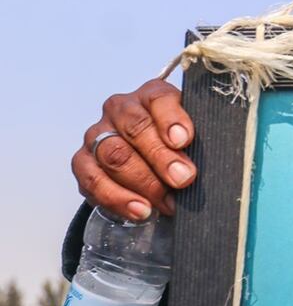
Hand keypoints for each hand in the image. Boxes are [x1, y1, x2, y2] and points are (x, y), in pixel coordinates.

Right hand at [71, 79, 195, 219]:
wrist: (146, 159)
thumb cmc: (175, 144)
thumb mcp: (192, 135)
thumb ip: (196, 142)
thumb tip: (193, 166)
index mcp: (151, 95)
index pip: (159, 99)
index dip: (172, 119)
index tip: (185, 140)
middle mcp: (120, 109)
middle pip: (135, 129)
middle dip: (161, 158)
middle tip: (183, 179)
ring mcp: (97, 134)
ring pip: (114, 156)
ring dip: (143, 183)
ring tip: (165, 202)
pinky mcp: (82, 162)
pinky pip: (93, 181)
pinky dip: (118, 199)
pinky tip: (141, 210)